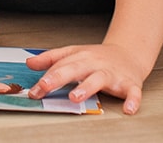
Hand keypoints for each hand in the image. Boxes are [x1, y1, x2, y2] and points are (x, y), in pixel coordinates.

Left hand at [25, 43, 155, 113]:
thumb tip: (29, 63)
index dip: (45, 78)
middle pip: (75, 69)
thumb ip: (51, 59)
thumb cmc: (99, 57)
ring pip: (99, 79)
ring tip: (75, 97)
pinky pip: (132, 92)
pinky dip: (132, 100)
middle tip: (45, 87)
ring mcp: (112, 74)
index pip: (60, 66)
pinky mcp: (130, 83)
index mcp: (80, 57)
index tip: (34, 90)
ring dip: (87, 87)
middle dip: (59, 77)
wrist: (129, 53)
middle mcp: (95, 64)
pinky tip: (128, 109)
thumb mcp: (74, 53)